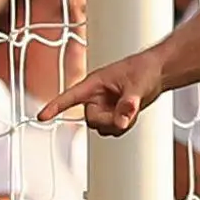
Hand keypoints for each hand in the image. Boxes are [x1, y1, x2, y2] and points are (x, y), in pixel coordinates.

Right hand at [42, 50, 164, 136]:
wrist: (157, 72)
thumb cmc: (144, 69)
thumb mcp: (137, 87)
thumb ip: (128, 105)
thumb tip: (122, 120)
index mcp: (94, 84)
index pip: (70, 96)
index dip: (55, 106)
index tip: (42, 116)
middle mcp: (95, 97)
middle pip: (91, 120)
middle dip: (108, 120)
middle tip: (125, 112)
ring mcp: (104, 107)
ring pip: (102, 128)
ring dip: (117, 125)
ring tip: (130, 109)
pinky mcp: (113, 114)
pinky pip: (112, 130)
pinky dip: (123, 126)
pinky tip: (131, 114)